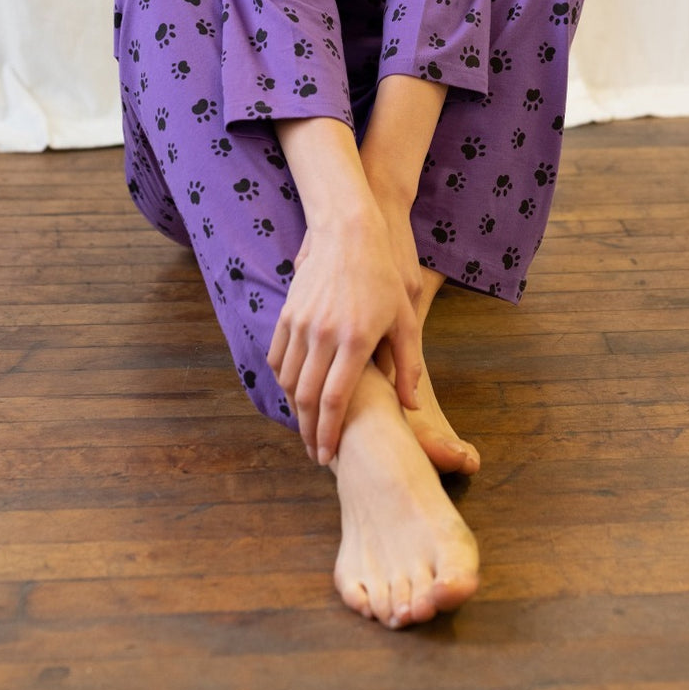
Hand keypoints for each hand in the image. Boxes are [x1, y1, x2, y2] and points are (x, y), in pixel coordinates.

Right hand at [268, 205, 420, 465]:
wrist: (348, 233)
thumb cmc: (383, 277)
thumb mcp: (405, 319)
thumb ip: (408, 365)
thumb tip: (410, 407)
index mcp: (354, 340)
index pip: (335, 400)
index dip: (329, 433)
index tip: (327, 455)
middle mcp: (323, 335)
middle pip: (307, 397)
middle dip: (309, 431)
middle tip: (315, 453)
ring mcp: (301, 323)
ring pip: (289, 380)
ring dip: (295, 409)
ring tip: (307, 427)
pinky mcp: (288, 314)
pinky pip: (278, 357)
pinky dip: (283, 381)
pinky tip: (294, 393)